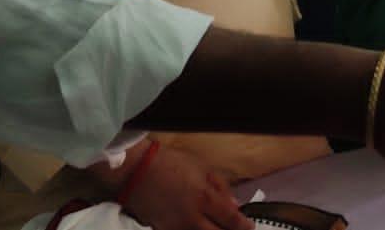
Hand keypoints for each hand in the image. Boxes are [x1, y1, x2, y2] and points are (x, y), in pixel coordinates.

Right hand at [108, 145, 251, 229]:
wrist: (135, 170)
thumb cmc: (169, 162)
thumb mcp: (201, 167)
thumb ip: (220, 187)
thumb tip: (233, 204)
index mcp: (205, 199)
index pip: (232, 220)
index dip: (244, 226)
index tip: (250, 228)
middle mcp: (192, 218)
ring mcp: (175, 227)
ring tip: (213, 226)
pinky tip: (195, 227)